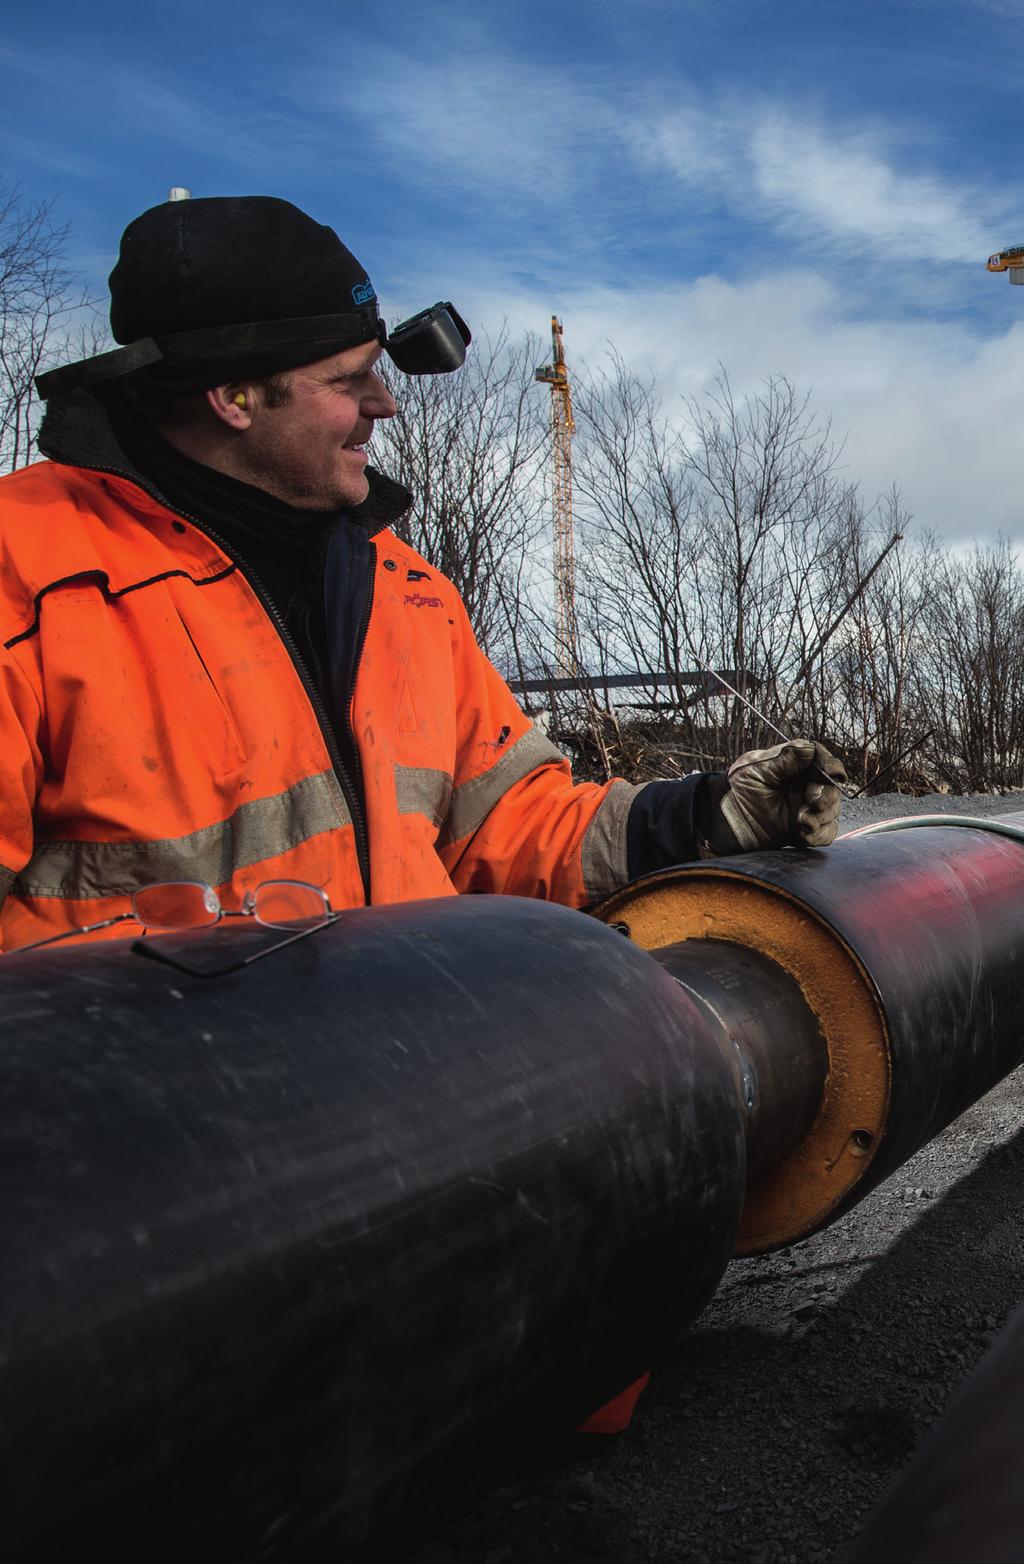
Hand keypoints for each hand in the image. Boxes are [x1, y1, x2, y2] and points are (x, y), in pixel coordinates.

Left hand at [719, 738, 846, 850]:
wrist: (726, 821)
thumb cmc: (738, 790)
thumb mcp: (755, 769)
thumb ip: (783, 760)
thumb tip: (808, 748)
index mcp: (796, 767)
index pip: (823, 761)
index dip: (829, 765)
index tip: (828, 771)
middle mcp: (805, 786)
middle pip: (832, 787)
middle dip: (826, 794)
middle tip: (812, 800)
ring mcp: (807, 809)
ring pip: (832, 811)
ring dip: (822, 816)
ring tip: (801, 819)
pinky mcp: (805, 831)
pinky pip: (825, 833)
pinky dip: (819, 834)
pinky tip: (803, 831)